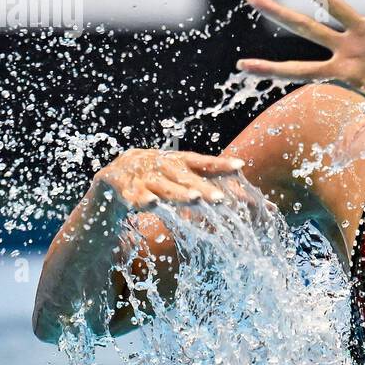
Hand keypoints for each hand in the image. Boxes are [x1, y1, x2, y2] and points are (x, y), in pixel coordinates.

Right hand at [92, 148, 245, 209]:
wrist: (113, 177)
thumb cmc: (157, 179)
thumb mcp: (181, 179)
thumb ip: (209, 186)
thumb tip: (251, 201)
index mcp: (177, 161)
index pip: (201, 162)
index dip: (219, 164)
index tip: (240, 166)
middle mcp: (161, 165)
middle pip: (184, 177)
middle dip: (202, 187)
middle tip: (221, 199)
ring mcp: (141, 175)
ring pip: (162, 186)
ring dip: (178, 193)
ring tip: (195, 199)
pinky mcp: (121, 187)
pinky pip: (132, 195)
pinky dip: (141, 198)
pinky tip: (151, 203)